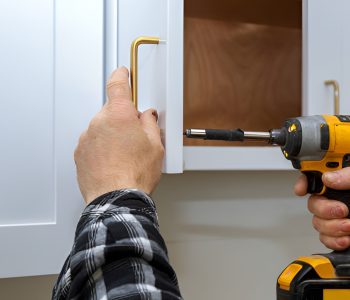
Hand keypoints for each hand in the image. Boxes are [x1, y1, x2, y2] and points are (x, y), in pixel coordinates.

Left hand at [74, 67, 163, 203]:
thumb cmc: (135, 175)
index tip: (122, 72)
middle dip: (124, 119)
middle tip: (136, 137)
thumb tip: (147, 116)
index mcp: (119, 115)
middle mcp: (99, 122)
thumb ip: (150, 123)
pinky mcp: (80, 153)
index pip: (118, 85)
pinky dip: (102, 147)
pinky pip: (93, 142)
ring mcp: (87, 137)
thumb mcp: (155, 145)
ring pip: (102, 127)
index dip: (121, 75)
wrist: (116, 199)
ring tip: (125, 156)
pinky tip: (114, 162)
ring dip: (112, 135)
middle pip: (112, 110)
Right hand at [294, 169, 349, 249]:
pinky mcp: (341, 235)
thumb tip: (328, 178)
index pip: (314, 177)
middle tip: (341, 210)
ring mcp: (338, 219)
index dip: (303, 182)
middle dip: (324, 210)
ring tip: (348, 226)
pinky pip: (325, 239)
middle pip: (313, 203)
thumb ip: (348, 176)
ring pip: (317, 223)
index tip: (300, 190)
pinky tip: (346, 238)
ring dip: (332, 227)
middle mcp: (338, 200)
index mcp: (342, 183)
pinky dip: (334, 241)